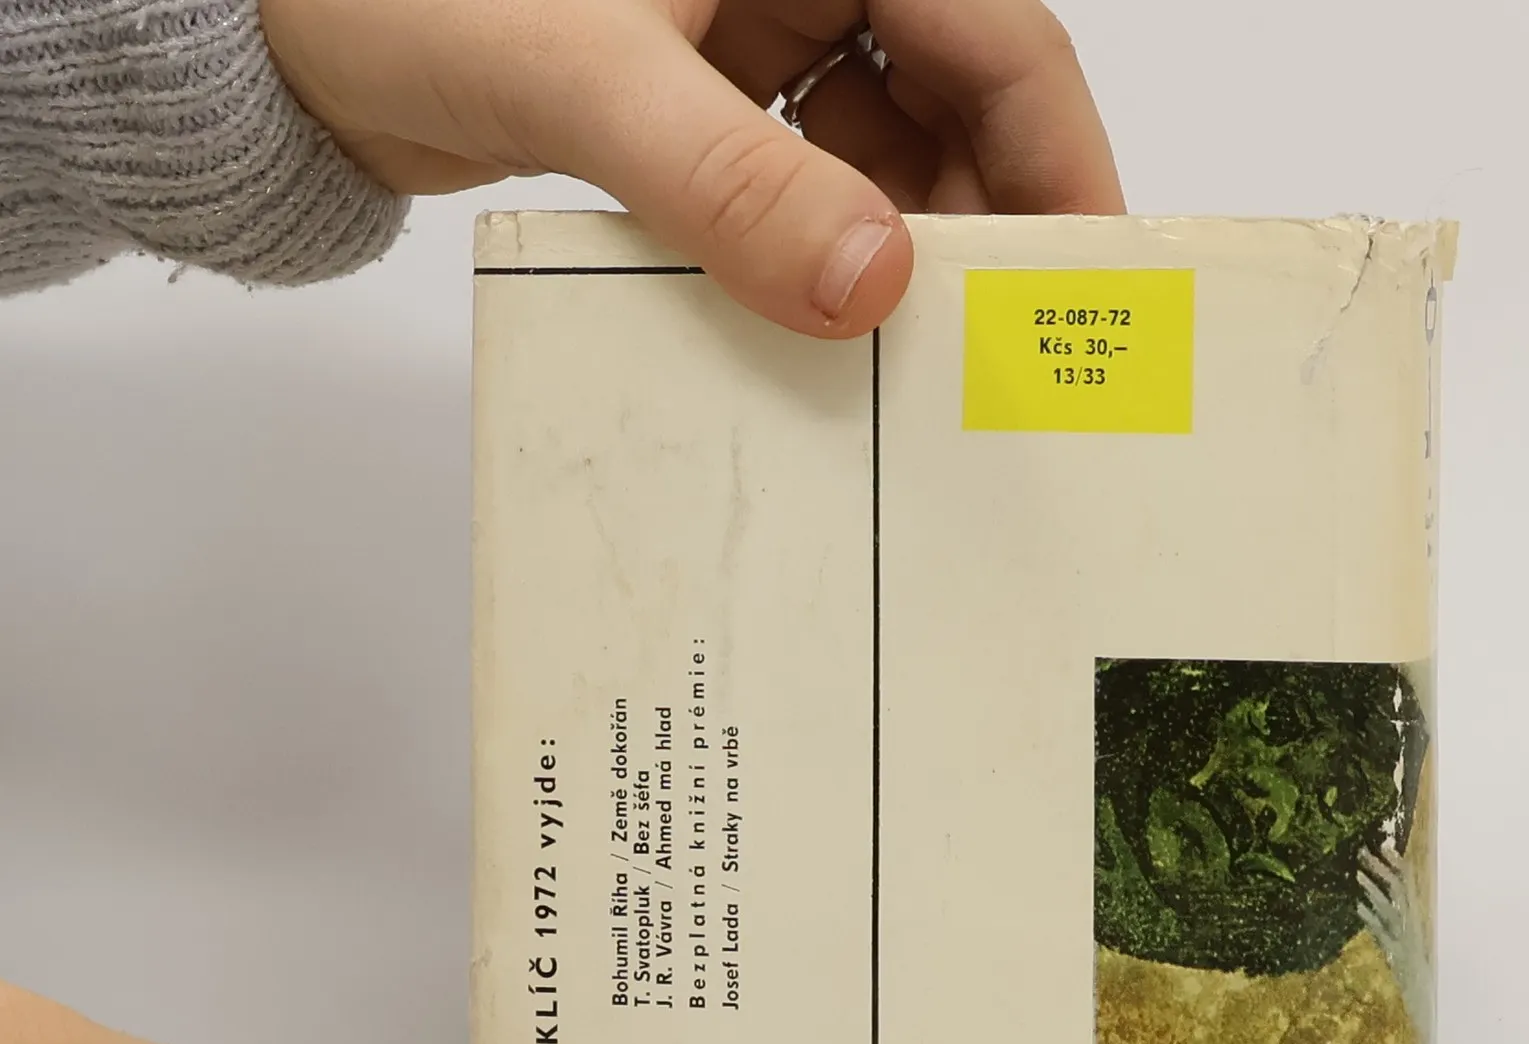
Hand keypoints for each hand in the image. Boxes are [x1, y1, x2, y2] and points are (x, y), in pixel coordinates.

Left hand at [258, 0, 1123, 335]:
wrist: (276, 27)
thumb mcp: (585, 73)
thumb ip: (728, 178)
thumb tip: (867, 286)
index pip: (996, 28)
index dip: (1056, 155)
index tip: (1087, 280)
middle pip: (955, 92)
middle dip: (979, 220)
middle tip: (994, 352)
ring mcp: (751, 28)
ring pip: (882, 146)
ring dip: (894, 250)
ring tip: (908, 361)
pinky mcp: (702, 93)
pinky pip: (800, 178)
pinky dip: (812, 252)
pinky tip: (814, 326)